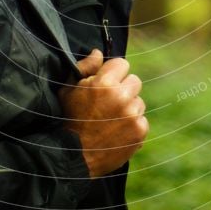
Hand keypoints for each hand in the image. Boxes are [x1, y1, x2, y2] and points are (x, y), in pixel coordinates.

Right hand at [58, 49, 148, 177]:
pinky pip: (142, 120)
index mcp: (105, 83)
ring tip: (111, 120)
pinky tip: (117, 132)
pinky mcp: (140, 131)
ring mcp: (133, 115)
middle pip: (134, 81)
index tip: (106, 83)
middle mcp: (122, 96)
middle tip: (108, 103)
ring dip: (129, 108)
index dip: (113, 73)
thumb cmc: (68, 119)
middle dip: (123, 89)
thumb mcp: (68, 90)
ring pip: (139, 102)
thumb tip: (98, 53)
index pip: (122, 64)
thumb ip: (85, 67)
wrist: (73, 156)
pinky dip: (132, 125)